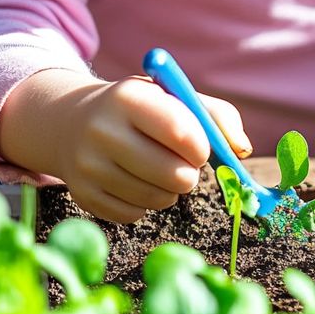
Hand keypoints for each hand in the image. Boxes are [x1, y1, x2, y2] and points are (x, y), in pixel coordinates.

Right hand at [0, 69, 251, 222]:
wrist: (73, 123)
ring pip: (157, 198)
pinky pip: (134, 215)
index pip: (181, 132)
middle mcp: (102, 130)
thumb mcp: (176, 98)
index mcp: (129, 98)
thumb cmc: (142, 111)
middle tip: (182, 164)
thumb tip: (241, 151)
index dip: (202, 148)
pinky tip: (135, 182)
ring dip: (170, 190)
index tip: (200, 148)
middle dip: (189, 174)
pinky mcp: (82, 194)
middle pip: (173, 174)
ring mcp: (87, 165)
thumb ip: (218, 117)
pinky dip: (145, 204)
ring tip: (158, 171)